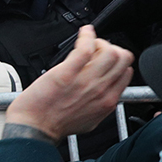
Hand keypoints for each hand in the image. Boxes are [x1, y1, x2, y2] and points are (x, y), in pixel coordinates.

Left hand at [6, 25, 132, 139]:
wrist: (34, 128)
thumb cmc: (56, 124)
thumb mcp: (90, 119)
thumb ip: (101, 104)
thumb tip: (105, 93)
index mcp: (108, 101)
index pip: (127, 72)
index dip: (118, 61)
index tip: (106, 58)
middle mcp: (101, 89)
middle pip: (123, 58)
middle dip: (112, 48)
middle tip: (97, 49)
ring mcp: (85, 80)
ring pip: (109, 51)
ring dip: (100, 42)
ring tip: (88, 43)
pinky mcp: (67, 73)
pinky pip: (85, 48)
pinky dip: (86, 36)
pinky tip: (84, 33)